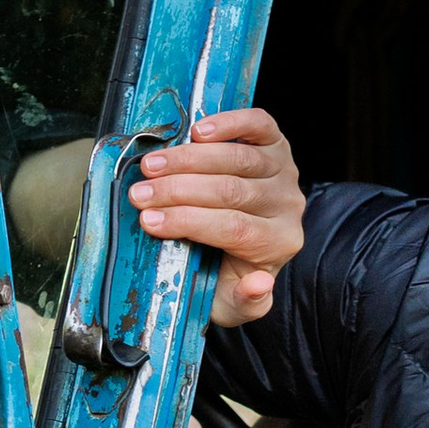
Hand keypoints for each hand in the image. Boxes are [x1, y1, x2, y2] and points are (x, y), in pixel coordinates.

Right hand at [129, 107, 304, 326]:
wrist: (243, 247)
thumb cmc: (229, 273)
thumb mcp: (233, 304)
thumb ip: (245, 303)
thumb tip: (259, 284)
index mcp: (278, 244)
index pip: (234, 229)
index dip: (188, 222)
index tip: (148, 221)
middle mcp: (288, 206)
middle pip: (232, 191)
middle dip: (179, 191)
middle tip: (140, 193)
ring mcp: (284, 171)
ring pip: (239, 158)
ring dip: (189, 159)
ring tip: (151, 165)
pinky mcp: (276, 143)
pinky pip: (259, 125)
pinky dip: (229, 123)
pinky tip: (197, 130)